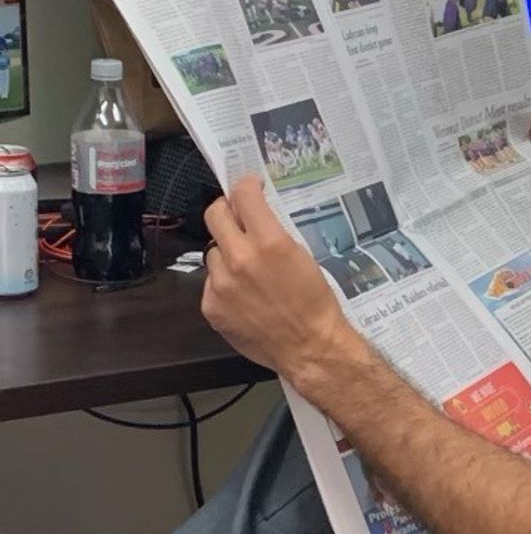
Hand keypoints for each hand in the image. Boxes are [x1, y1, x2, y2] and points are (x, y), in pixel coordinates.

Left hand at [202, 176, 364, 387]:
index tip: (249, 187)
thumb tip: (255, 214)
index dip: (246, 186)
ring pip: (213, 251)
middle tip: (237, 216)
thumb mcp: (303, 257)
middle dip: (227, 210)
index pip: (244, 195)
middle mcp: (240, 259)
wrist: (310, 347)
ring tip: (248, 271)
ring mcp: (221, 284)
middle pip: (215, 215)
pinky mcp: (211, 306)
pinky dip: (224, 284)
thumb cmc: (315, 303)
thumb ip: (274, 232)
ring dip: (227, 253)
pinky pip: (211, 282)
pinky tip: (244, 296)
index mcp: (270, 243)